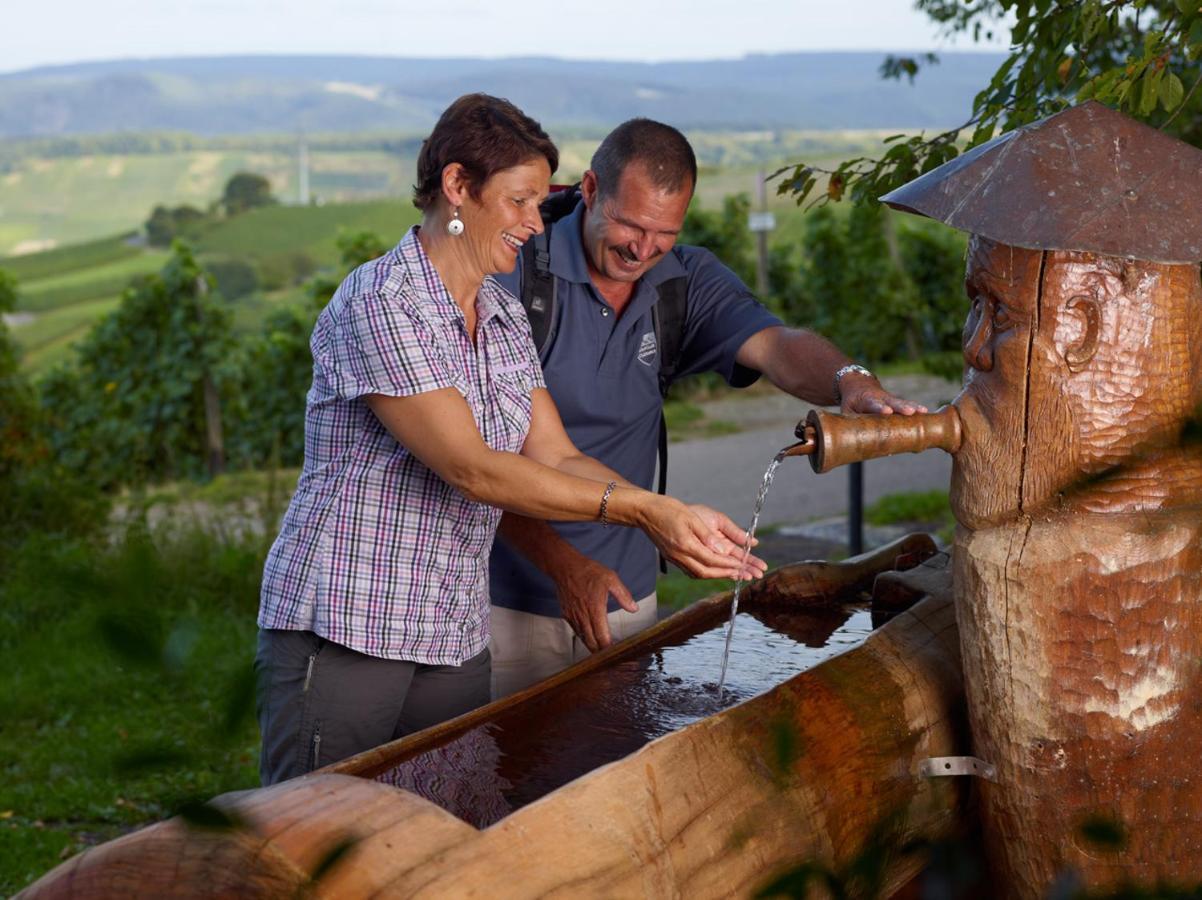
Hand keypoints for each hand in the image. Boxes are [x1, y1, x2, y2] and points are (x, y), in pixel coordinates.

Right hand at [553, 557, 636, 652]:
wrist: (565, 567)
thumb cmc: (588, 571)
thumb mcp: (611, 578)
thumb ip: (623, 595)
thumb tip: (634, 609)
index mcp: (595, 609)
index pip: (602, 637)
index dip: (609, 649)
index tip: (617, 653)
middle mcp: (583, 616)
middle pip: (592, 643)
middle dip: (602, 653)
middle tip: (612, 657)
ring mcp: (573, 617)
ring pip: (584, 639)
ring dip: (593, 646)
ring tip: (604, 652)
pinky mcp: (567, 615)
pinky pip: (577, 631)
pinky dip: (585, 637)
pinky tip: (592, 638)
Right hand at [639, 497, 767, 580]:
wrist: (644, 511)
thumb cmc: (667, 509)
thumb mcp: (690, 517)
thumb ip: (707, 535)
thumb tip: (723, 550)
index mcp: (685, 545)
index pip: (712, 560)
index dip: (729, 565)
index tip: (743, 565)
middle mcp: (679, 556)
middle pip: (706, 572)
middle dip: (726, 574)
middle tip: (741, 575)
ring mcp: (674, 558)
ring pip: (698, 573)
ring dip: (716, 575)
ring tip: (732, 574)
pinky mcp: (671, 557)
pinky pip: (690, 570)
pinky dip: (704, 571)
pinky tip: (712, 569)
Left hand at [838, 373, 927, 415]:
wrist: (859, 385)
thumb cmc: (852, 403)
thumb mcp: (847, 411)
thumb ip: (851, 424)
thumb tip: (856, 443)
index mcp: (866, 400)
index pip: (874, 404)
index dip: (881, 408)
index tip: (888, 411)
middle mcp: (881, 398)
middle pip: (892, 402)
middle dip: (902, 407)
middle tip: (910, 411)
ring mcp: (890, 399)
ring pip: (902, 402)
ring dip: (913, 407)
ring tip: (923, 411)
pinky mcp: (897, 402)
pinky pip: (907, 405)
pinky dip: (916, 409)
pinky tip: (926, 413)